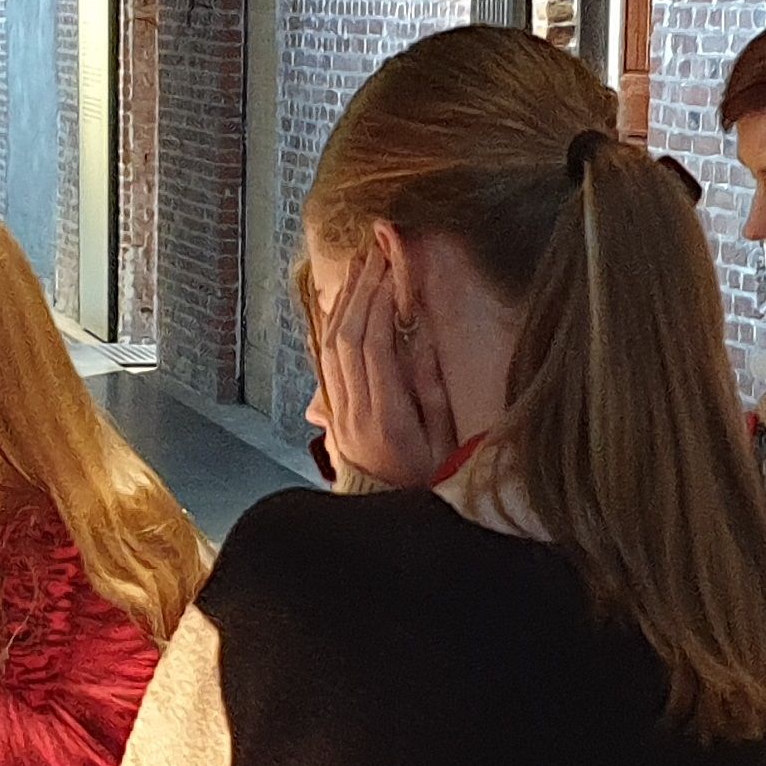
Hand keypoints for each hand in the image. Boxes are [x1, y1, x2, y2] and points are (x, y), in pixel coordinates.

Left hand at [312, 246, 456, 488]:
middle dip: (360, 288)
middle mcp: (354, 410)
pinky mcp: (333, 412)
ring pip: (330, 345)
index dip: (379, 300)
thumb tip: (418, 336)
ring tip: (358, 264)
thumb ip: (431, 390)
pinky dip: (331, 325)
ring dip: (343, 301)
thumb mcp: (442, 440)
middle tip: (375, 250)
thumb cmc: (425, 480)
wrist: (386, 515)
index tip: (393, 265)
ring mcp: (338, 411)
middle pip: (347, 337)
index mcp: (386, 416)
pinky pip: (324, 361)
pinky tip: (339, 302)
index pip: (374, 345)